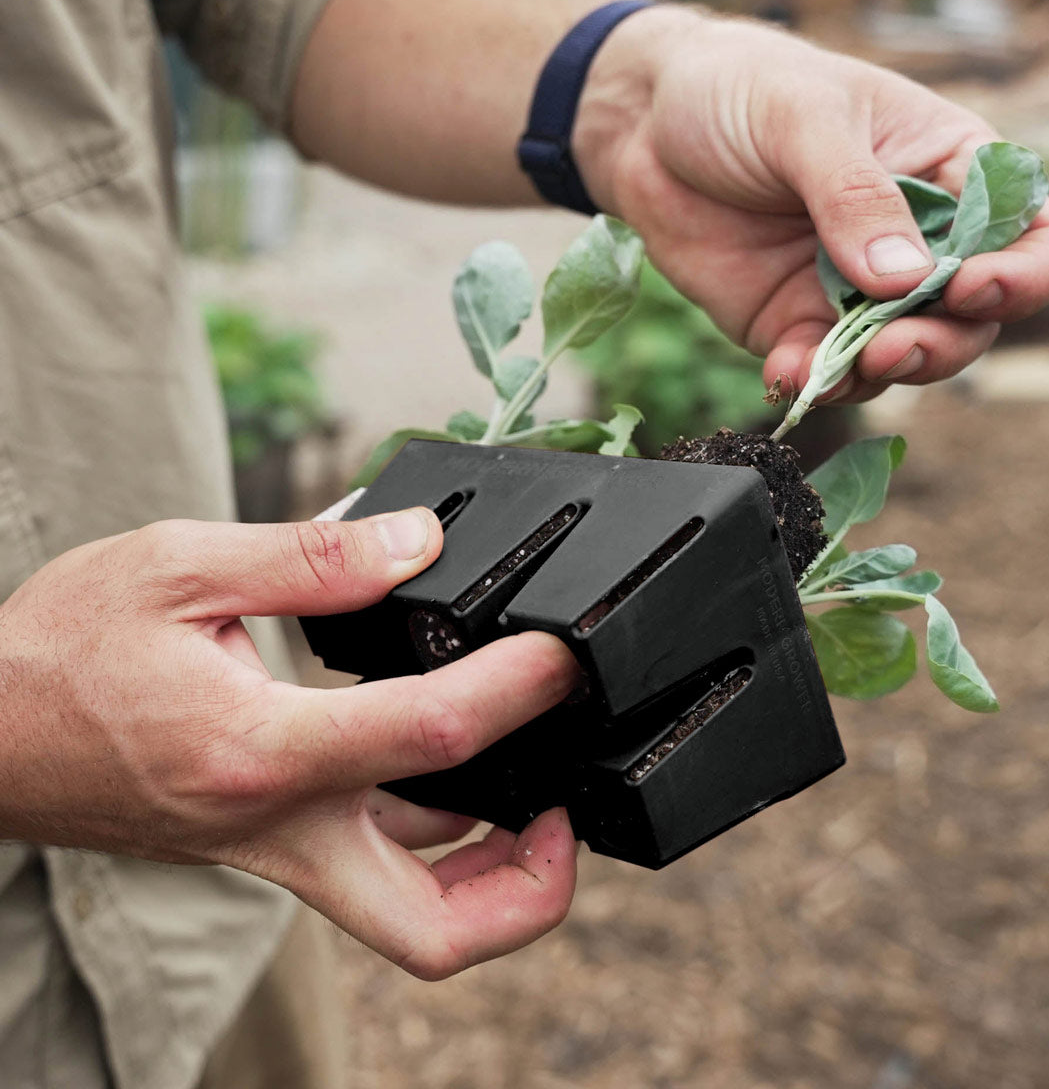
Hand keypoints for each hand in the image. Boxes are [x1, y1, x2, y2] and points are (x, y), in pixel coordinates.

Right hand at [0, 510, 579, 978]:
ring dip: (491, 870)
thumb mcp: (177, 565)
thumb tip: (417, 541)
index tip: (566, 655)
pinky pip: (370, 864)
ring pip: (408, 914)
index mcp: (260, 751)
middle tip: (569, 814)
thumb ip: (311, 558)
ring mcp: (272, 849)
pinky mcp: (264, 844)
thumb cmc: (59, 651)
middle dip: (530, 890)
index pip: (432, 737)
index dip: (520, 691)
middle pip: (435, 928)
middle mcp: (277, 826)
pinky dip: (431, 832)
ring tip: (537, 787)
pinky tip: (444, 765)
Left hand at [577, 10, 1048, 401]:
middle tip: (892, 346)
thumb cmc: (740, 89)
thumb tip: (905, 279)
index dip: (1022, 276)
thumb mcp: (803, 118)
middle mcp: (917, 240)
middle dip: (943, 342)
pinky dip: (814, 382)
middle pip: (972, 320)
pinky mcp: (797, 324)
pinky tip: (786, 372)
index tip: (968, 287)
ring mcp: (857, 290)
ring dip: (884, 372)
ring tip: (846, 363)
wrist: (644, 125)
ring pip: (905, 356)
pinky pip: (825, 371)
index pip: (1031, 237)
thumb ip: (855, 194)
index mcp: (950, 171)